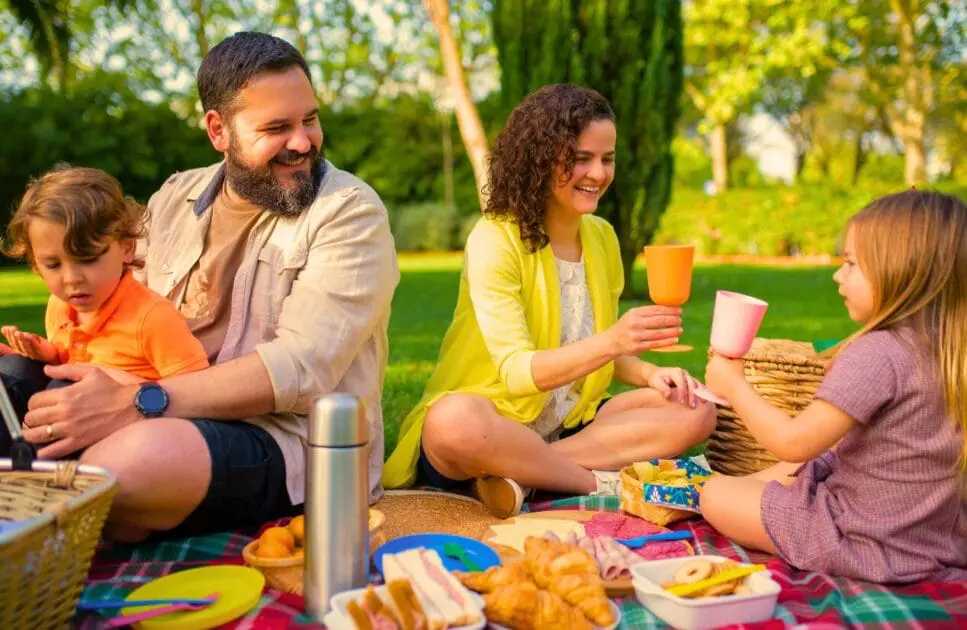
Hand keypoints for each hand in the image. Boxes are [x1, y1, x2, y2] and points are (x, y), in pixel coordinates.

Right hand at [1, 326, 58, 362]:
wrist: (53, 355)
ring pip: (25, 347)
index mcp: (20, 349)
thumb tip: (3, 328)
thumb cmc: (38, 346)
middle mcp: (24, 353)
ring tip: (18, 332)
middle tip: (12, 329)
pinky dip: (33, 342)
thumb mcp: (26, 339)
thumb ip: (16, 335)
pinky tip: (30, 335)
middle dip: (13, 337)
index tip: (5, 328)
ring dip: (21, 339)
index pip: (12, 342)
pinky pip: (36, 348)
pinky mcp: (41, 354)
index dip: (8, 335)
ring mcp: (32, 354)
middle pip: (17, 345)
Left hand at [21, 364, 138, 458]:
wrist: (132, 406)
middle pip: (32, 418)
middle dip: (30, 418)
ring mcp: (71, 429)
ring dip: (32, 434)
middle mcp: (65, 412)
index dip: (33, 403)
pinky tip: (44, 449)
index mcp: (66, 394)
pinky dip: (44, 452)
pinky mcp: (79, 441)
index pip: (34, 401)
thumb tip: (46, 369)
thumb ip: (66, 369)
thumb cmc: (113, 388)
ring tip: (36, 433)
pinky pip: (53, 451)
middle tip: (36, 419)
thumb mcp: (91, 372)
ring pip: (37, 435)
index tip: (39, 405)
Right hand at [607, 306, 682, 355]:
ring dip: (672, 331)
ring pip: (659, 333)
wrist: (611, 342)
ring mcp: (636, 336)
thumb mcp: (632, 315)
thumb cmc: (626, 327)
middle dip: (672, 320)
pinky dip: (667, 342)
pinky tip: (675, 339)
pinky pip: (656, 344)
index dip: (669, 310)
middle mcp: (635, 323)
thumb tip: (669, 310)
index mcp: (634, 313)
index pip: (655, 310)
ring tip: (680, 330)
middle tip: (680, 320)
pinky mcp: (638, 347)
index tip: (679, 311)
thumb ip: (647, 313)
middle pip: (659, 321)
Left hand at [647, 366, 699, 407]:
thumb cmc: (656, 379)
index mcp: (676, 372)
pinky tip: (706, 398)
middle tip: (692, 406)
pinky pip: (699, 385)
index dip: (682, 392)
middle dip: (692, 395)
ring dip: (700, 393)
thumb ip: (662, 387)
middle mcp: (684, 373)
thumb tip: (668, 394)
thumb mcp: (655, 382)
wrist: (657, 374)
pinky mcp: (691, 381)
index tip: (681, 402)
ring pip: (697, 384)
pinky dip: (703, 391)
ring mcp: (689, 376)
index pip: (681, 383)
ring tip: (704, 403)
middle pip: (691, 383)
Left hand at [705, 352, 746, 398]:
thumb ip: (734, 355)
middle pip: (714, 363)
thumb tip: (732, 353)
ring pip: (712, 372)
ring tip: (726, 377)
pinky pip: (712, 381)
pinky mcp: (708, 384)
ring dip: (717, 373)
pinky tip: (723, 383)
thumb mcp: (739, 360)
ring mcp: (707, 376)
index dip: (725, 357)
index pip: (719, 355)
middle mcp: (708, 366)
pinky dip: (716, 382)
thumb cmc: (738, 373)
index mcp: (715, 358)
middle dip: (719, 365)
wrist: (735, 389)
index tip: (730, 360)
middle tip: (729, 370)